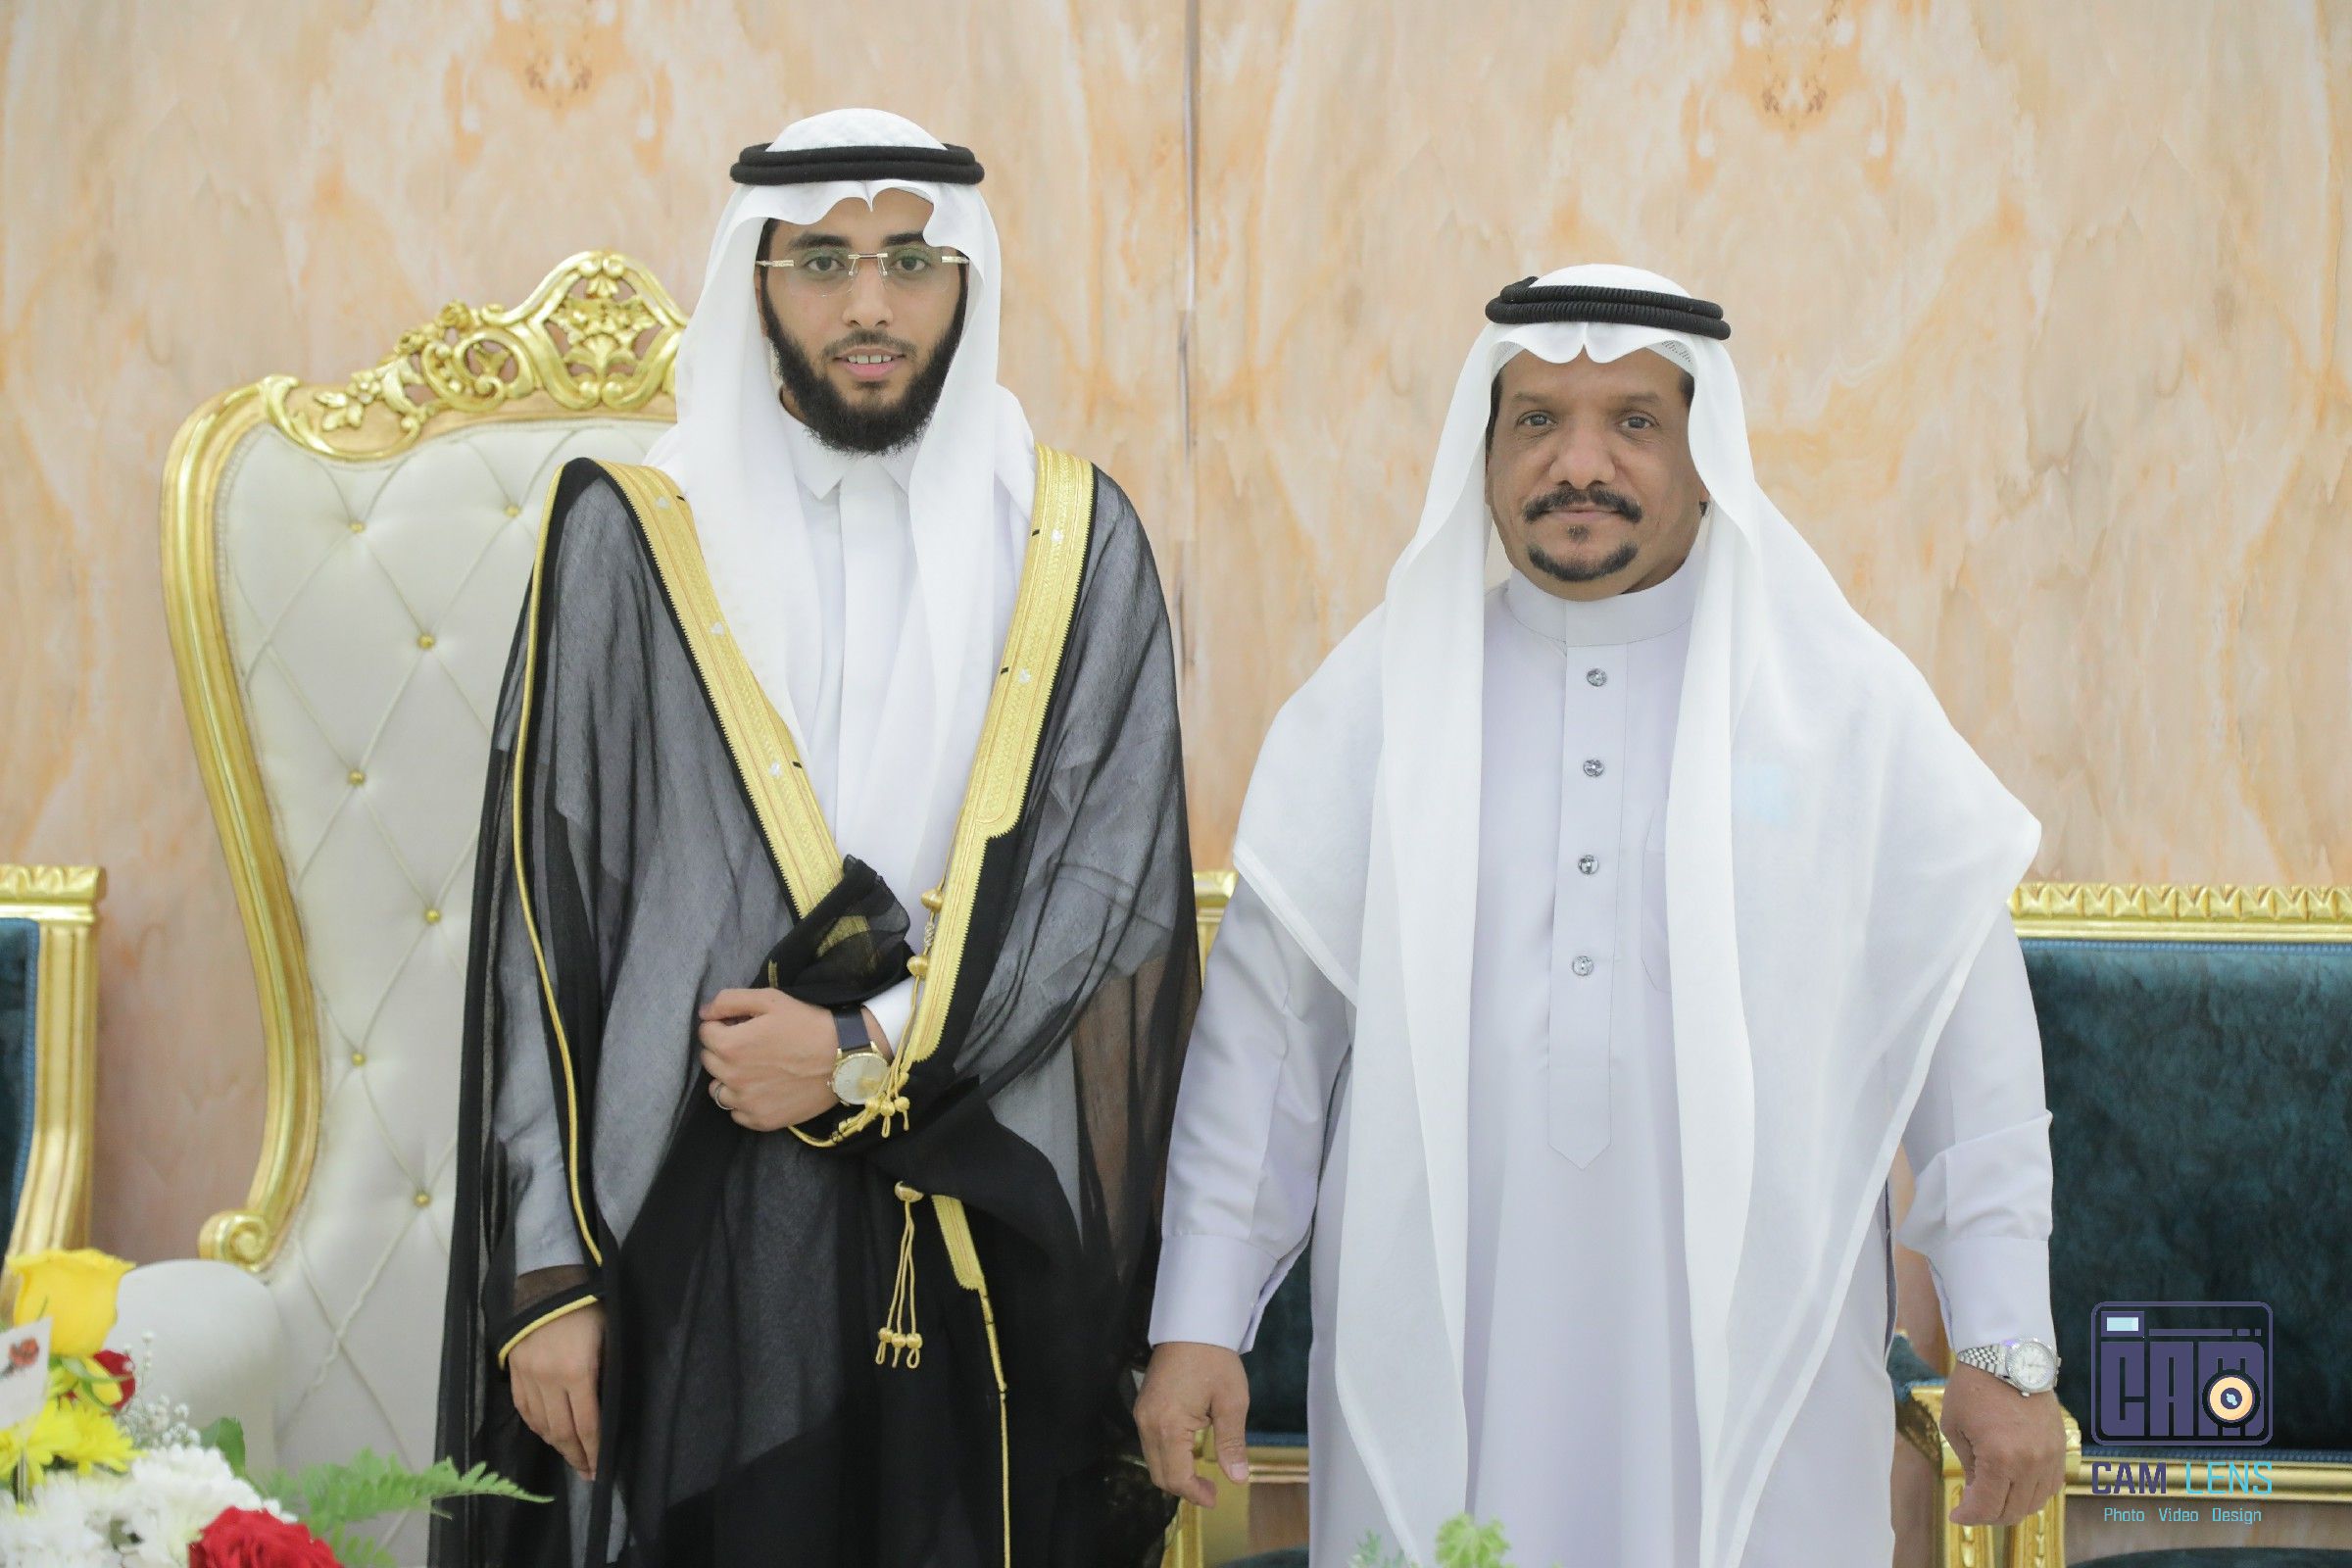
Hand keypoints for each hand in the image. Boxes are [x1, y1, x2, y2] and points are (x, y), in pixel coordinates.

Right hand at [508, 1301, 605, 1478]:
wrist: (546, 1282)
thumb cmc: (587, 1307)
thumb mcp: (607, 1337)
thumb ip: (605, 1374)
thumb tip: (606, 1409)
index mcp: (577, 1372)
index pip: (588, 1424)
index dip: (594, 1450)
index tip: (600, 1468)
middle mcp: (549, 1380)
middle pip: (563, 1432)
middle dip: (576, 1455)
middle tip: (587, 1471)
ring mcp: (528, 1378)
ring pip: (542, 1425)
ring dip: (557, 1445)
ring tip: (571, 1456)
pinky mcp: (514, 1372)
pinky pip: (525, 1410)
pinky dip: (537, 1427)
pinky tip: (548, 1434)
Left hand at [697, 989, 881, 1131]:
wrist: (844, 1057)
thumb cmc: (807, 1024)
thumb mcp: (770, 999)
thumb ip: (729, 1001)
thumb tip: (704, 1013)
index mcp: (730, 1046)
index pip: (705, 1032)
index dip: (723, 1024)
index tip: (744, 1025)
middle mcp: (732, 1078)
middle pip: (709, 1060)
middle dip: (724, 1049)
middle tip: (753, 1044)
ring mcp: (746, 1103)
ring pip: (718, 1090)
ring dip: (729, 1078)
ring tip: (756, 1069)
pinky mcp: (762, 1120)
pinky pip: (737, 1113)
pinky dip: (745, 1102)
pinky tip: (764, 1089)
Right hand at [1135, 1341, 1251, 1506]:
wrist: (1192, 1324)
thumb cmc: (1215, 1360)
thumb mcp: (1232, 1401)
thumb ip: (1232, 1443)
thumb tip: (1238, 1479)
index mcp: (1169, 1425)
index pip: (1176, 1476)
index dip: (1195, 1494)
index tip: (1215, 1498)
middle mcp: (1147, 1424)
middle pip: (1159, 1473)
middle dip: (1184, 1488)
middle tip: (1211, 1490)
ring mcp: (1141, 1414)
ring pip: (1152, 1460)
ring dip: (1174, 1473)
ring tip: (1201, 1475)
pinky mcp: (1142, 1406)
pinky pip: (1150, 1444)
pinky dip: (1167, 1456)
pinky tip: (1187, 1452)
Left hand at [1941, 1361, 2066, 1526]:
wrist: (2008, 1359)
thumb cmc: (1973, 1388)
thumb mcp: (1955, 1427)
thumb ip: (1967, 1465)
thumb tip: (1976, 1490)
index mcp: (1999, 1459)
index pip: (1986, 1506)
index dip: (1968, 1517)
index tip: (1956, 1515)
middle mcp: (2030, 1463)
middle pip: (2012, 1511)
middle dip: (1988, 1516)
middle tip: (1972, 1508)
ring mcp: (2049, 1457)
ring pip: (2034, 1503)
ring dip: (2011, 1507)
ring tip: (1992, 1497)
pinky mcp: (2060, 1449)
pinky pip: (2050, 1486)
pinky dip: (2032, 1493)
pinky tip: (2014, 1485)